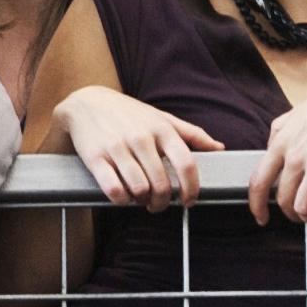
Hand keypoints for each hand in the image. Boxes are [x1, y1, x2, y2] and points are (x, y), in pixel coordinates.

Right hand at [54, 86, 219, 211]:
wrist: (86, 103)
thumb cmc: (129, 114)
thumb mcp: (161, 117)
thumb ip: (191, 133)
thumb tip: (219, 148)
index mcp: (161, 129)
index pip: (186, 164)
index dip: (191, 188)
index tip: (189, 201)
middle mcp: (141, 138)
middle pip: (162, 184)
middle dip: (163, 202)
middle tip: (159, 203)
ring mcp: (117, 147)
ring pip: (139, 189)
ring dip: (142, 201)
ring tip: (141, 198)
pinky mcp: (95, 157)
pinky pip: (114, 189)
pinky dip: (121, 200)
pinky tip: (123, 196)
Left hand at [249, 69, 306, 237]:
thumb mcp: (295, 114)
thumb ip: (279, 134)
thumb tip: (270, 150)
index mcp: (281, 142)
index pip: (259, 181)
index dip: (257, 205)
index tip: (261, 216)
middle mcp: (295, 156)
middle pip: (282, 199)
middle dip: (288, 213)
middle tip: (296, 216)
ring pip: (301, 207)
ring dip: (305, 219)